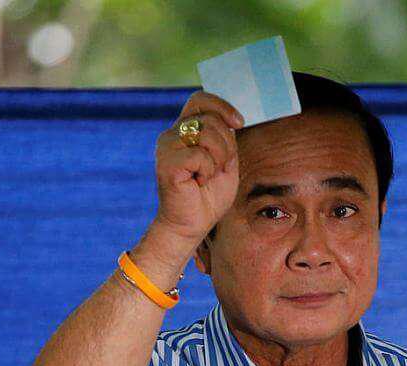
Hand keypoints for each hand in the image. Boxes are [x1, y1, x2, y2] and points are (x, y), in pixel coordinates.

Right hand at [152, 90, 244, 248]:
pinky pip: (200, 155)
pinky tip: (198, 183)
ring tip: (207, 176)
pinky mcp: (166, 162)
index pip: (200, 100)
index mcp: (184, 131)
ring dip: (219, 159)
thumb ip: (225, 137)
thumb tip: (229, 120)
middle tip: (218, 168)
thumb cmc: (208, 196)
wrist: (192, 224)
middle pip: (211, 119)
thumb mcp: (225, 161)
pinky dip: (208, 171)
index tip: (239, 124)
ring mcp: (166, 146)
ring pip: (207, 133)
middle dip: (227, 145)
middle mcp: (172, 134)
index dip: (222, 106)